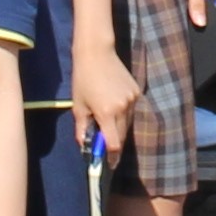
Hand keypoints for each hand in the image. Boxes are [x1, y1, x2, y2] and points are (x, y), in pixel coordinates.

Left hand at [74, 38, 138, 158]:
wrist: (97, 52)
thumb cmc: (83, 78)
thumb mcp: (78, 105)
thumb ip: (83, 128)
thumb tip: (85, 145)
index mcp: (107, 113)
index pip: (114, 143)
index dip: (111, 155)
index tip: (108, 163)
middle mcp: (123, 108)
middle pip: (122, 136)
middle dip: (113, 143)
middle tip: (104, 146)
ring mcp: (132, 100)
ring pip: (127, 124)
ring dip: (118, 128)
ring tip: (105, 120)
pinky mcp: (136, 92)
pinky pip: (130, 111)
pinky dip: (123, 115)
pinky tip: (112, 106)